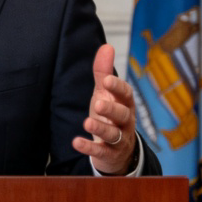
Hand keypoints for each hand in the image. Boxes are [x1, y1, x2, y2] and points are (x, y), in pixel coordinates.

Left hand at [72, 43, 136, 175]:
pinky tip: (76, 142)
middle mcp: (125, 122)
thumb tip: (106, 46)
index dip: (117, 87)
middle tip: (98, 104)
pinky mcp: (109, 154)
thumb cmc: (110, 115)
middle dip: (112, 109)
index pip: (126, 94)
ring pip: (114, 135)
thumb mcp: (105, 93)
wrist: (118, 150)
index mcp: (125, 104)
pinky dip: (89, 147)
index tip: (106, 80)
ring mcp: (119, 140)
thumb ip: (103, 72)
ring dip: (100, 128)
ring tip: (87, 122)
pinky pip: (100, 151)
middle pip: (123, 115)